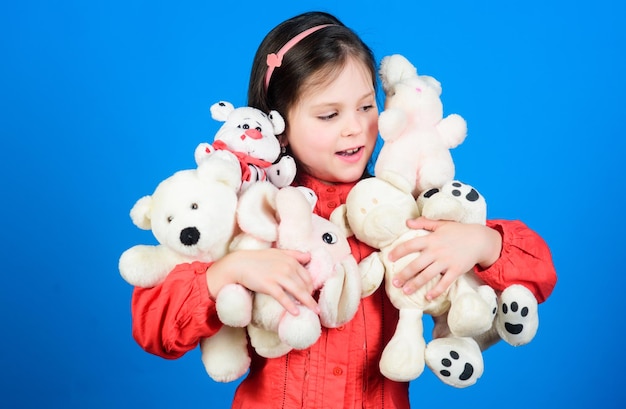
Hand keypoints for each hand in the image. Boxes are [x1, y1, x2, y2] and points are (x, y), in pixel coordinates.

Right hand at [206, 248, 318, 315]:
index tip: (311, 295)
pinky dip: (290, 306)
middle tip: (314, 307)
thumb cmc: (258, 259)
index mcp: (290, 260)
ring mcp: (278, 276)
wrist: (239, 264)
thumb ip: (294, 254)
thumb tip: (309, 256)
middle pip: (304, 285)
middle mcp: (287, 267)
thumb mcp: (277, 253)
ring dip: (308, 303)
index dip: (311, 287)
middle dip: (311, 297)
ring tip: (313, 312)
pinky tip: (296, 313)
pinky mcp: (269, 285)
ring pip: (298, 292)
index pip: (307, 276)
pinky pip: (283, 297)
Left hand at [387, 217, 501, 299]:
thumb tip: (407, 222)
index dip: (399, 252)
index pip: (410, 245)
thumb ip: (424, 222)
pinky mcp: (456, 270)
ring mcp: (446, 261)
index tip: (390, 258)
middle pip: (416, 264)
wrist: (480, 239)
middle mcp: (437, 251)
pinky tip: (428, 298)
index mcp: (431, 239)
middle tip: (395, 283)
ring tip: (405, 291)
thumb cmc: (459, 231)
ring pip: (427, 275)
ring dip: (415, 284)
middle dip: (404, 274)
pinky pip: (445, 283)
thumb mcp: (441, 224)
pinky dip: (436, 291)